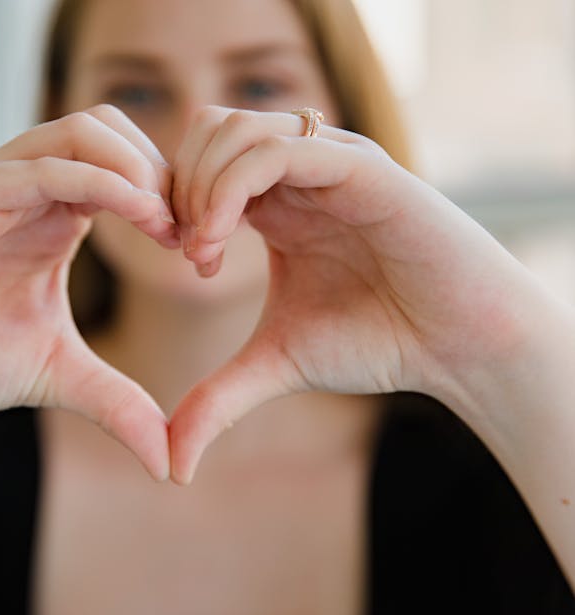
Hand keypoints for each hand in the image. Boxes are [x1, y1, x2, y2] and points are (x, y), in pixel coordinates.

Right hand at [0, 105, 177, 479]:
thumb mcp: (59, 377)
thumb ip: (118, 403)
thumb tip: (170, 464)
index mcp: (51, 215)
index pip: (125, 168)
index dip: (173, 199)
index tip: (201, 253)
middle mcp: (24, 189)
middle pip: (110, 130)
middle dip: (164, 172)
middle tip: (191, 234)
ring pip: (81, 132)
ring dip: (138, 168)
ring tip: (169, 224)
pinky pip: (41, 168)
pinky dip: (98, 180)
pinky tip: (139, 215)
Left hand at [167, 106, 539, 483]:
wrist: (459, 346)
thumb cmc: (377, 343)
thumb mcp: (277, 365)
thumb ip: (218, 400)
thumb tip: (171, 468)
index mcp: (278, 199)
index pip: (202, 159)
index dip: (172, 200)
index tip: (176, 256)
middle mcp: (300, 171)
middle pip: (209, 129)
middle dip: (178, 186)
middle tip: (186, 252)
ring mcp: (330, 163)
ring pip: (235, 130)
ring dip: (200, 188)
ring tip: (203, 254)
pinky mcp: (361, 169)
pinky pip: (278, 150)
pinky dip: (230, 189)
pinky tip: (220, 246)